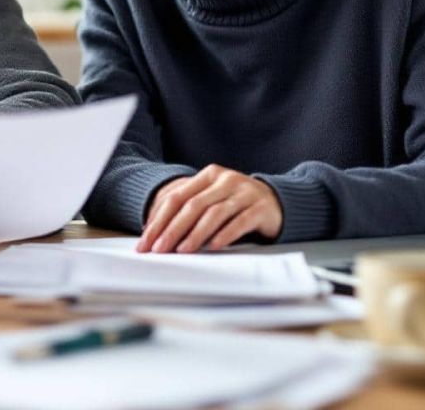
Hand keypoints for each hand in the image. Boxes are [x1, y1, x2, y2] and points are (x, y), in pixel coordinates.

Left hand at [137, 165, 282, 253]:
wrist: (277, 201)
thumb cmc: (237, 203)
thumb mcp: (212, 199)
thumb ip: (189, 210)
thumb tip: (156, 234)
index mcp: (208, 175)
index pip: (177, 197)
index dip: (159, 220)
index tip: (146, 241)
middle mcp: (226, 180)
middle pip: (193, 205)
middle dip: (172, 229)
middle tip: (159, 249)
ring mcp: (244, 192)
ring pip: (214, 213)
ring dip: (196, 234)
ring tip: (183, 250)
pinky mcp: (261, 208)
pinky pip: (240, 221)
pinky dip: (225, 234)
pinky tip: (214, 246)